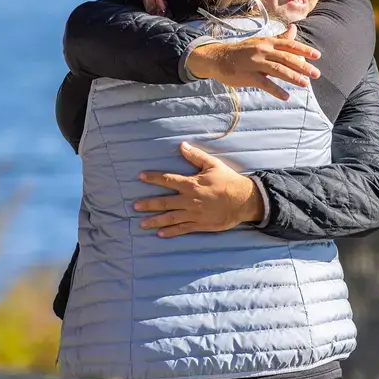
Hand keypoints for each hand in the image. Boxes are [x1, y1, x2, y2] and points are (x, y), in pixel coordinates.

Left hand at [134, 142, 264, 237]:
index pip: (168, 180)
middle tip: (135, 206)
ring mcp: (193, 214)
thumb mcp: (213, 164)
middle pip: (164, 202)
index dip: (153, 178)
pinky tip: (160, 233)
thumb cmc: (228, 181)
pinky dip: (171, 232)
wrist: (244, 200)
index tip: (140, 177)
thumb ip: (196, 156)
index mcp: (191, 184)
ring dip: (155, 221)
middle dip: (148, 204)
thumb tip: (182, 145)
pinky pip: (182, 229)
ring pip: (170, 218)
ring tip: (142, 224)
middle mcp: (189, 200)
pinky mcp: (200, 224)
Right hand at [186, 24, 321, 100]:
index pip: (289, 45)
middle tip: (316, 74)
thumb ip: (279, 38)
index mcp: (267, 42)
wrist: (219, 58)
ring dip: (293, 77)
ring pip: (278, 70)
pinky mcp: (248, 75)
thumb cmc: (243, 51)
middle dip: (303, 66)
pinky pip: (265, 84)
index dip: (304, 50)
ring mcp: (255, 63)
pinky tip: (286, 96)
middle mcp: (263, 50)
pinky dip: (276, 90)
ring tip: (305, 84)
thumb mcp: (261, 42)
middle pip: (287, 58)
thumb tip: (294, 29)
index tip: (317, 56)